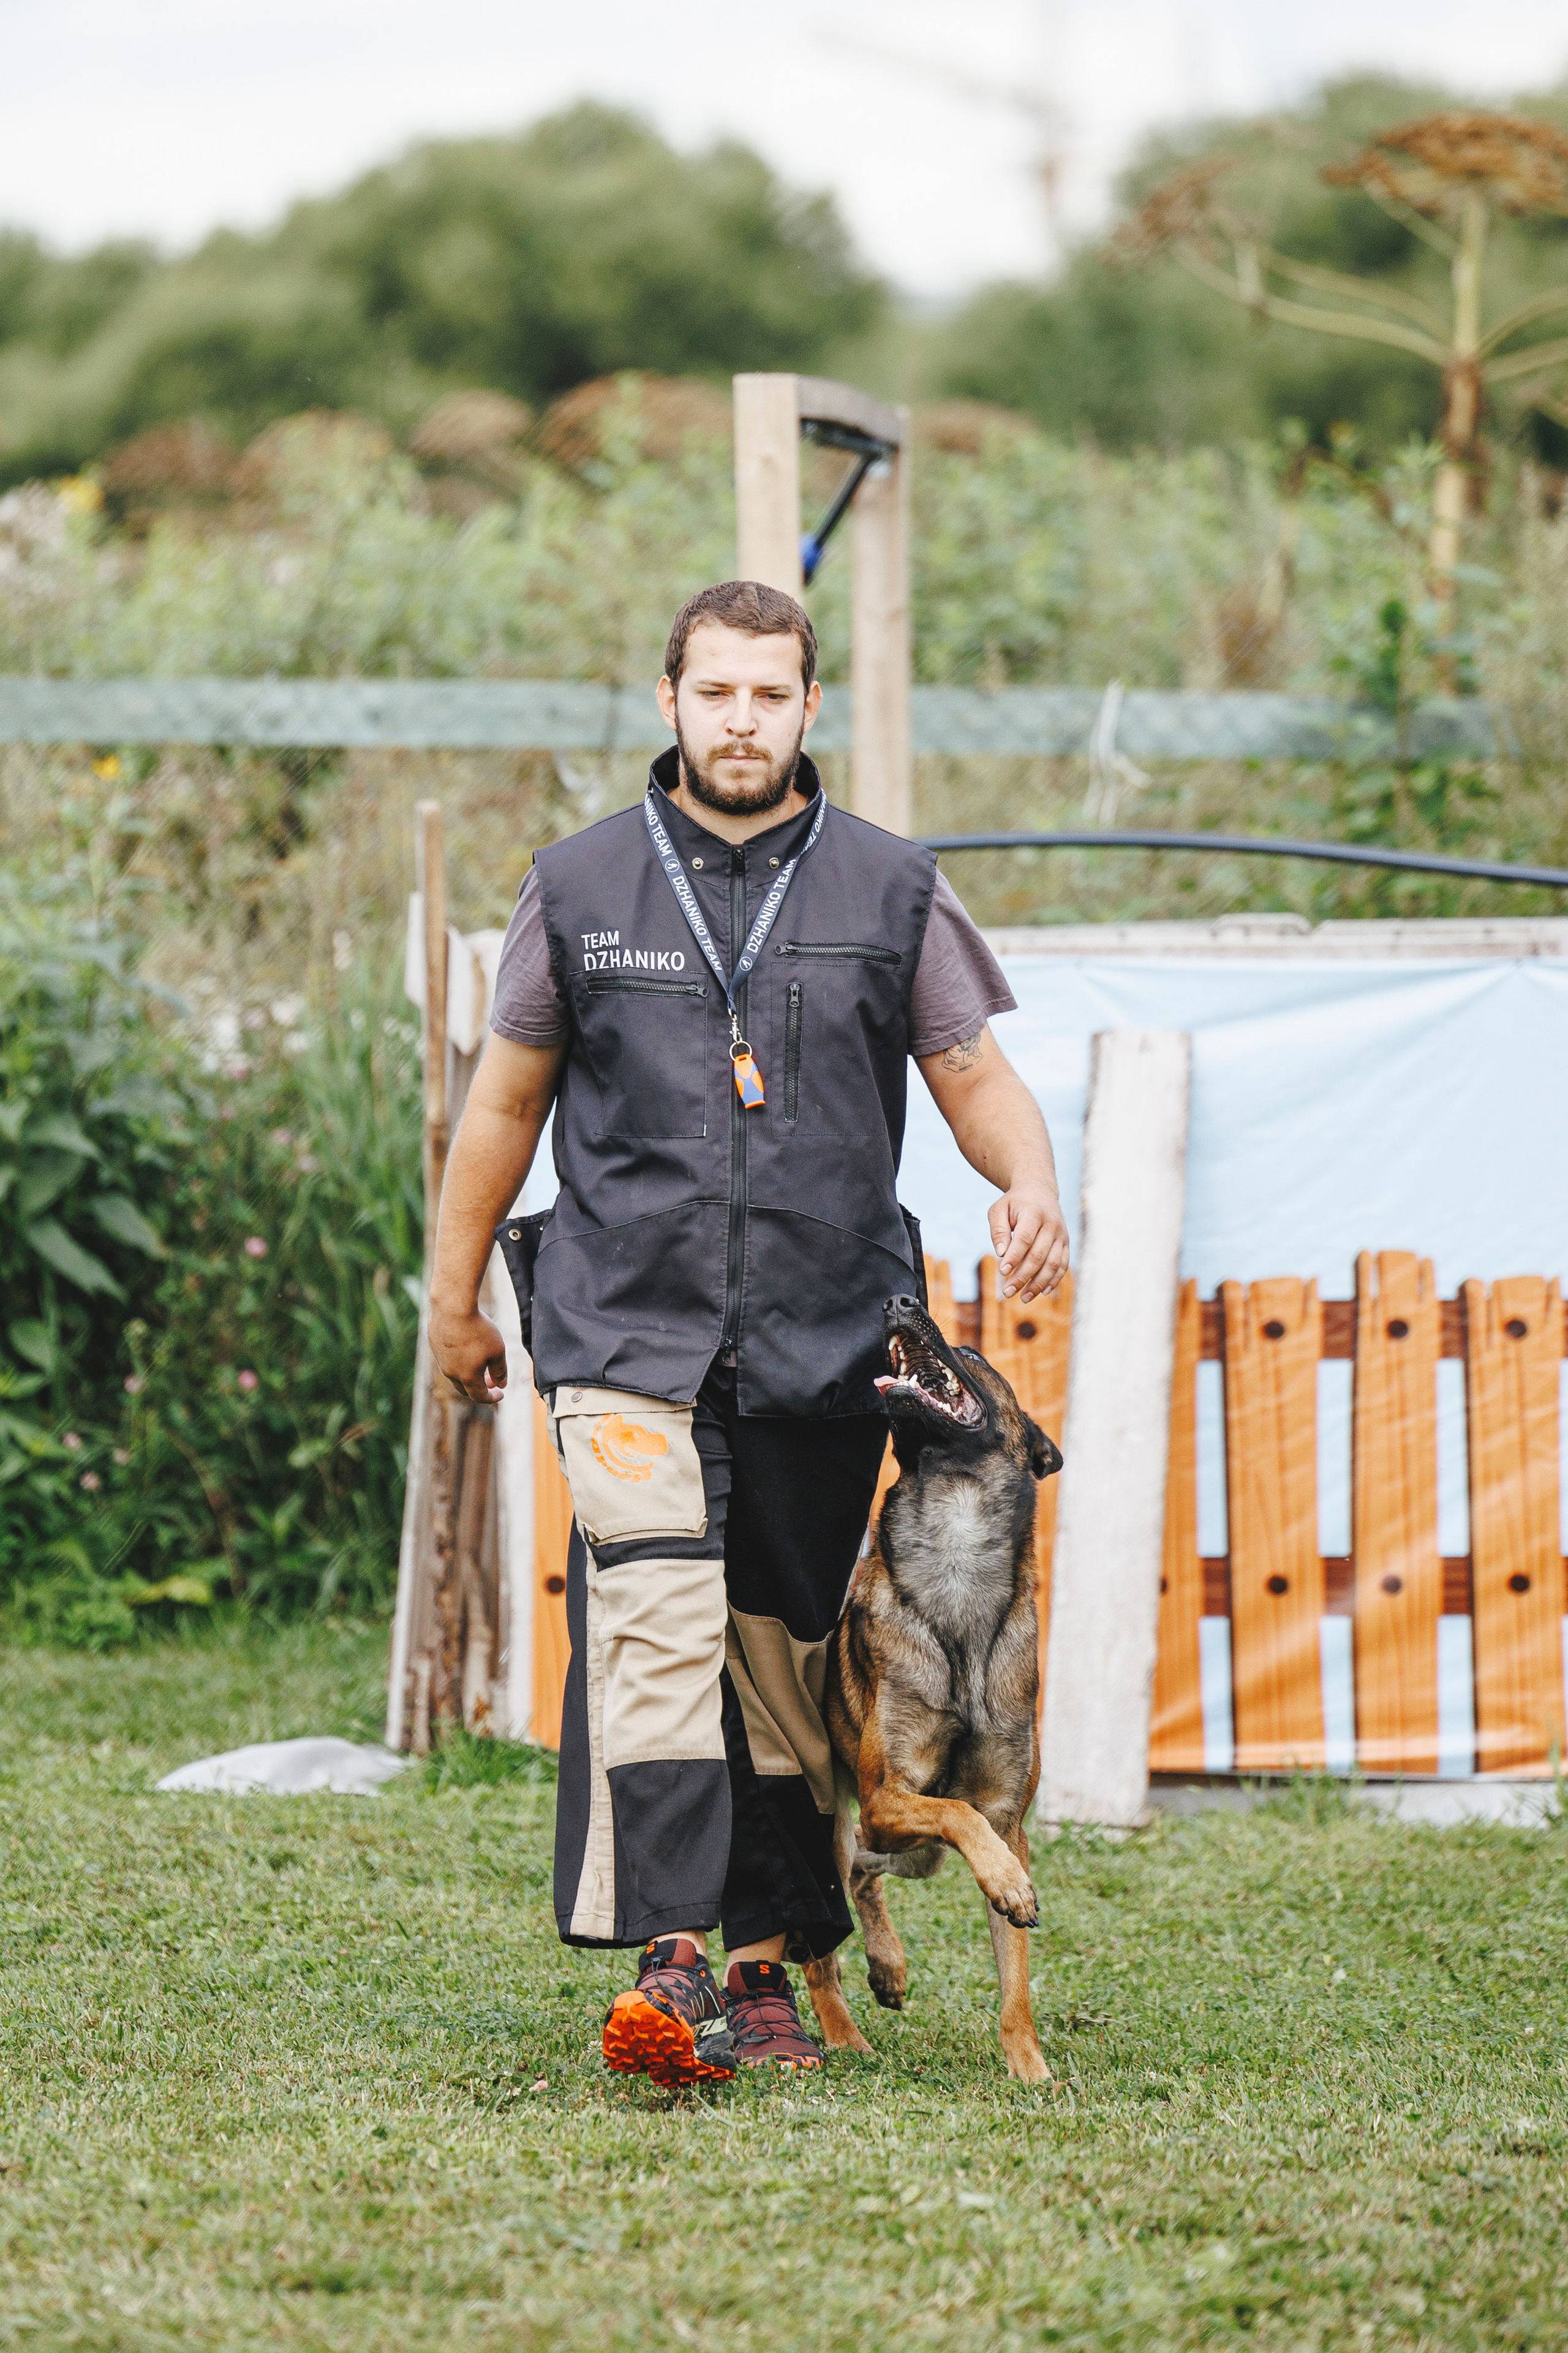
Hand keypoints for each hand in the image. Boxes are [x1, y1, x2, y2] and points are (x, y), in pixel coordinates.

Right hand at [431, 1303, 507, 1403]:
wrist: (452, 1307)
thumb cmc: (478, 1329)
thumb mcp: (497, 1351)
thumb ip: (500, 1371)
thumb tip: (501, 1384)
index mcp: (467, 1377)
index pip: (479, 1396)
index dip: (492, 1398)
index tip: (501, 1394)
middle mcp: (450, 1372)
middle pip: (465, 1388)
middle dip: (479, 1388)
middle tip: (491, 1381)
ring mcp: (440, 1359)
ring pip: (454, 1373)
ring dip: (468, 1374)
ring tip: (480, 1364)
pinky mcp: (434, 1345)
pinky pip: (447, 1358)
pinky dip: (458, 1360)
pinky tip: (466, 1347)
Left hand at [988, 1185, 1068, 1303]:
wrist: (1039, 1191)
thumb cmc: (1014, 1203)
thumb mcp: (999, 1209)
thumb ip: (998, 1230)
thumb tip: (1001, 1253)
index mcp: (1034, 1213)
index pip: (1025, 1238)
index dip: (1014, 1257)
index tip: (1002, 1272)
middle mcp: (1052, 1224)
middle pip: (1039, 1255)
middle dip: (1023, 1276)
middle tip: (1008, 1292)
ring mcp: (1062, 1234)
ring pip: (1053, 1263)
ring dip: (1038, 1283)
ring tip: (1023, 1298)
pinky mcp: (1066, 1243)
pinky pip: (1063, 1265)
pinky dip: (1054, 1280)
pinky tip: (1042, 1292)